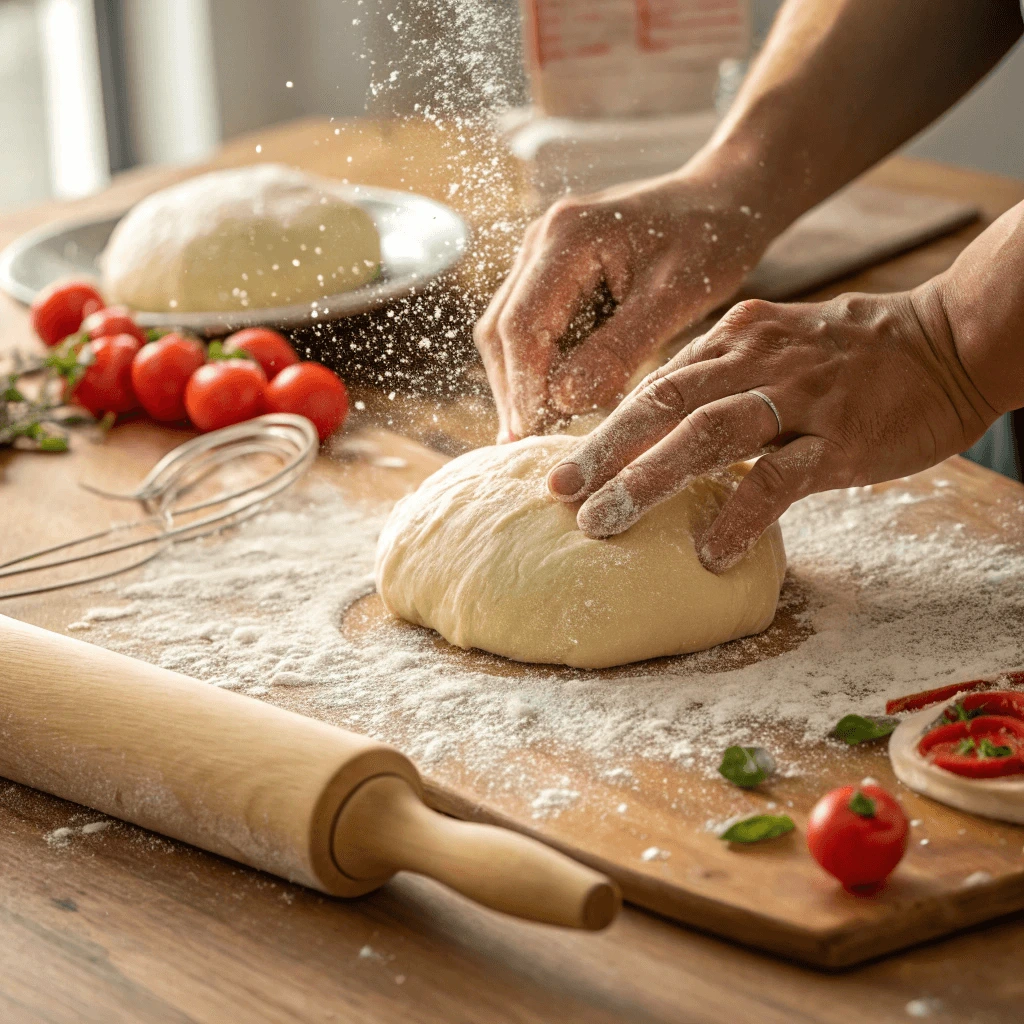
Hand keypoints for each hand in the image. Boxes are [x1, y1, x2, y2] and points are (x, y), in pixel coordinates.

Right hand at [473, 169, 774, 441]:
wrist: (724, 199)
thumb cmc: (712, 239)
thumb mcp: (675, 297)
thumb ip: (618, 349)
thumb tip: (563, 402)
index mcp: (568, 238)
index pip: (523, 326)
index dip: (523, 387)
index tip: (529, 436)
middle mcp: (541, 241)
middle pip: (502, 331)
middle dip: (515, 391)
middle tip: (525, 447)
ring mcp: (542, 256)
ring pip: (509, 333)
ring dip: (522, 383)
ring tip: (538, 433)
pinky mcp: (553, 273)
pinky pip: (532, 328)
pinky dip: (540, 368)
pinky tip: (556, 403)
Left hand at [545, 286, 997, 572]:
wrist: (951, 339)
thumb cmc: (855, 355)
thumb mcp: (776, 348)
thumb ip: (721, 380)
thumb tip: (663, 424)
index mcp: (733, 340)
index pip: (654, 385)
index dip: (604, 428)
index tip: (564, 467)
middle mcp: (754, 360)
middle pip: (661, 403)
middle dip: (603, 450)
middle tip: (558, 492)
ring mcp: (797, 397)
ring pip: (707, 434)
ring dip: (647, 479)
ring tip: (603, 523)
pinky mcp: (838, 437)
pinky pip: (779, 479)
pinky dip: (739, 515)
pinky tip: (710, 552)